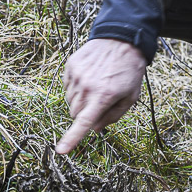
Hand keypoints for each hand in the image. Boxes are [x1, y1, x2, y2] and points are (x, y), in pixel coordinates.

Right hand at [56, 38, 147, 154]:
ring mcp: (77, 75)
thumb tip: (95, 130)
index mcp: (104, 96)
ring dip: (81, 100)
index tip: (60, 151)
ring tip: (97, 85)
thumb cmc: (129, 71)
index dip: (71, 138)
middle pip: (75, 114)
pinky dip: (76, 86)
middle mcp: (87, 87)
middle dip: (85, 113)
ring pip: (70, 101)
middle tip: (100, 101)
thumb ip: (113, 116)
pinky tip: (90, 76)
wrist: (122, 40)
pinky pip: (67, 86)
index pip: (84, 122)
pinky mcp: (70, 66)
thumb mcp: (130, 96)